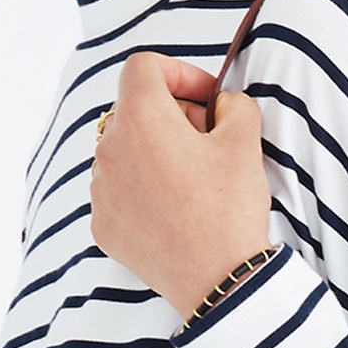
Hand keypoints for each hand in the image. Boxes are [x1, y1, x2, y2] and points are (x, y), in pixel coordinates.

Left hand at [88, 49, 274, 317]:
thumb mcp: (246, 142)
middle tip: (208, 138)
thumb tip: (222, 105)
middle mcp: (110, 149)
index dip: (179, 72)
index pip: (144, 67)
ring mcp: (101, 189)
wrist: (218, 280)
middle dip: (172, 114)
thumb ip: (235, 105)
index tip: (205, 96)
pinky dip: (145, 188)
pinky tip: (176, 208)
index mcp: (141, 118)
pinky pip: (120, 190)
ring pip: (125, 150)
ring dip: (156, 151)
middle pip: (134, 109)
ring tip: (193, 178)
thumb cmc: (229, 210)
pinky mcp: (103, 223)